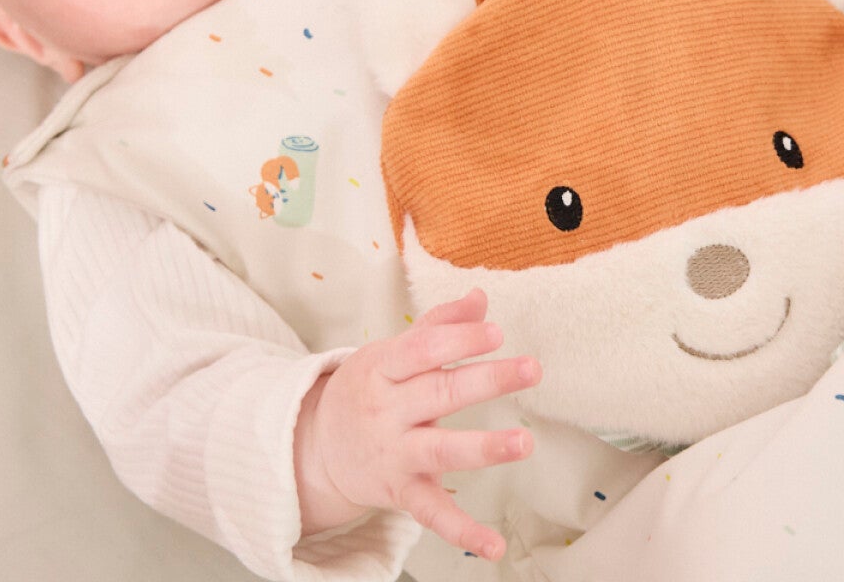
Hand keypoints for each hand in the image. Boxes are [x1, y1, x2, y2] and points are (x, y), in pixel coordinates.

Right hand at [294, 289, 539, 560]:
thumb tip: (479, 298)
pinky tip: (494, 546)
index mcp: (383, 370)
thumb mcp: (390, 353)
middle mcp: (388, 412)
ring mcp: (395, 455)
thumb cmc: (366, 391)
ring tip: (524, 442)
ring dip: (484, 447)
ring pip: (440, 450)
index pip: (422, 349)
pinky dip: (463, 532)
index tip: (496, 331)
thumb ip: (438, 326)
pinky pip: (433, 514)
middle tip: (530, 368)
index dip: (459, 339)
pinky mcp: (401, 493)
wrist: (312, 449)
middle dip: (486, 380)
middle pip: (439, 394)